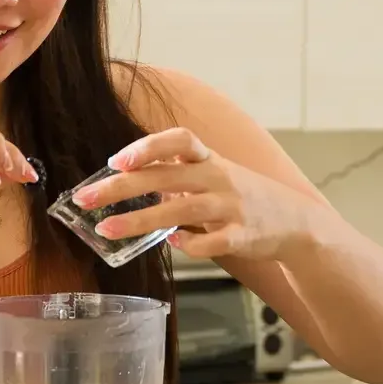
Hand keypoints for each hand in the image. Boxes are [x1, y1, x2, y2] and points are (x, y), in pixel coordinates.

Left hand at [73, 127, 313, 260]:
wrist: (295, 222)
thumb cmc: (242, 197)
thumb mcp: (211, 176)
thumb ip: (174, 176)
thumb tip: (125, 179)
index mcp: (209, 160)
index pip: (178, 140)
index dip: (147, 146)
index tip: (115, 160)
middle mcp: (219, 178)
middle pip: (166, 177)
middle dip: (122, 187)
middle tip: (86, 198)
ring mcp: (232, 206)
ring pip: (181, 211)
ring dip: (140, 220)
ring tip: (107, 229)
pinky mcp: (243, 235)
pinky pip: (211, 241)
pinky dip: (190, 244)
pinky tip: (172, 243)